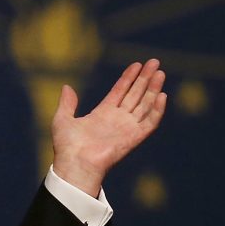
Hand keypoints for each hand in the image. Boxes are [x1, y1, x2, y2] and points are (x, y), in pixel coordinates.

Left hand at [51, 59, 166, 196]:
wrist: (75, 164)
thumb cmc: (67, 146)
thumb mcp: (63, 119)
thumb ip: (67, 103)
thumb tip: (66, 87)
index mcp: (102, 114)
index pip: (120, 91)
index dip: (129, 78)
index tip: (137, 64)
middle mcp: (117, 120)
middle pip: (135, 94)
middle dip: (145, 78)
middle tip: (154, 62)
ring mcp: (127, 128)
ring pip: (145, 104)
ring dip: (153, 89)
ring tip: (159, 72)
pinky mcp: (134, 138)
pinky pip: (149, 122)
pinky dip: (157, 110)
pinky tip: (162, 95)